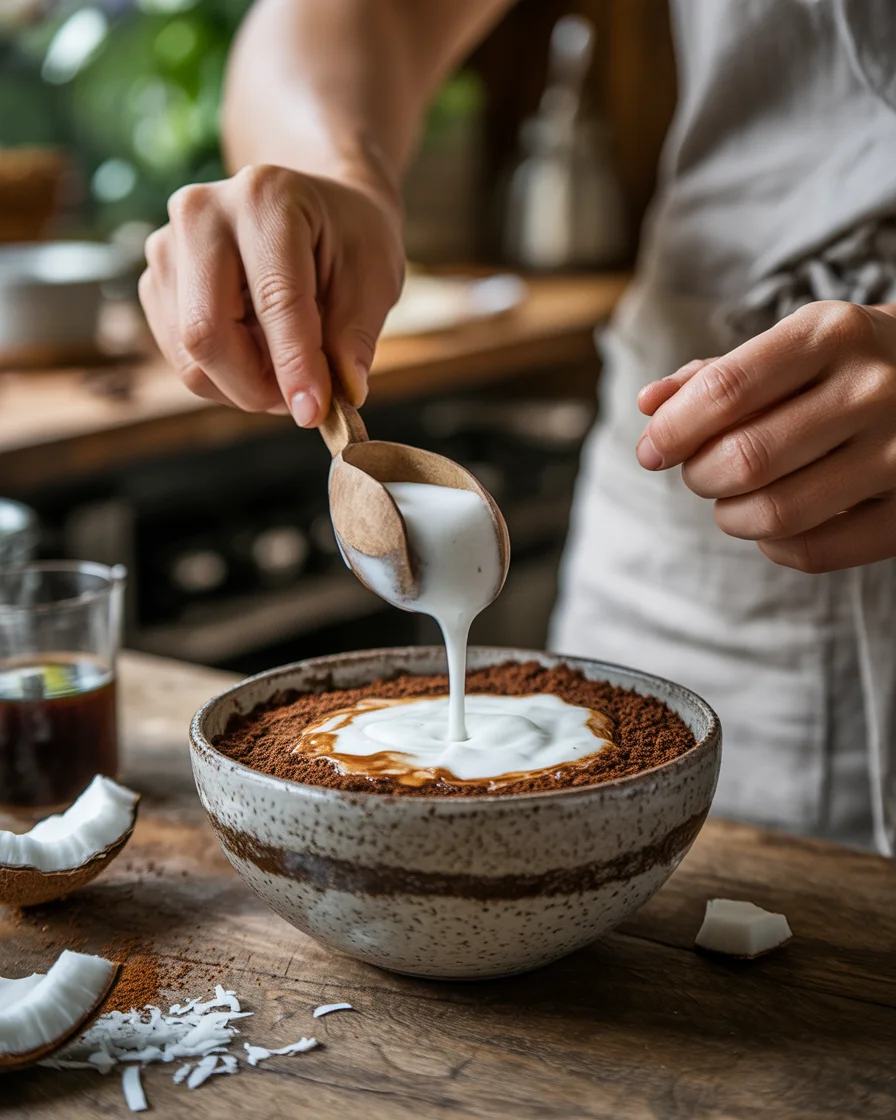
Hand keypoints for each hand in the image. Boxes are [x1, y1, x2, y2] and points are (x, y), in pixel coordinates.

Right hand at [138, 165, 404, 423]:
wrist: (313, 208)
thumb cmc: (348, 238)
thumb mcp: (375, 277)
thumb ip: (356, 337)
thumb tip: (343, 395)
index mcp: (265, 198)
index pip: (274, 300)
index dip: (295, 365)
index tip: (315, 412)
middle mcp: (201, 213)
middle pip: (206, 333)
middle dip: (257, 387)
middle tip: (304, 401)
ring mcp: (167, 246)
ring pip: (190, 357)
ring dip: (243, 386)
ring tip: (288, 370)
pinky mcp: (155, 280)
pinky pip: (182, 359)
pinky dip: (225, 377)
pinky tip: (259, 353)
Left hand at [635, 301, 895, 572]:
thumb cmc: (845, 367)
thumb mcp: (791, 347)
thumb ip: (716, 375)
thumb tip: (649, 404)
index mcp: (831, 334)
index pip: (726, 389)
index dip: (673, 430)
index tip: (651, 451)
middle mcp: (873, 389)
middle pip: (744, 459)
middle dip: (700, 476)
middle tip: (702, 473)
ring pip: (776, 513)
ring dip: (731, 517)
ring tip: (734, 501)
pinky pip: (816, 552)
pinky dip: (775, 547)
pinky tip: (775, 527)